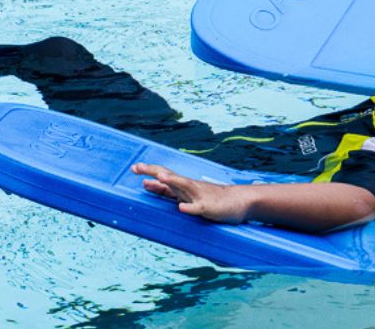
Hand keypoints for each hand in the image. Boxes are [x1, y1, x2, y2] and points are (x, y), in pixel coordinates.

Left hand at [132, 163, 251, 223]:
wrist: (240, 201)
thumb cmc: (211, 197)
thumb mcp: (186, 194)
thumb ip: (167, 190)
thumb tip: (147, 183)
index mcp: (183, 186)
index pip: (164, 177)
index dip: (149, 172)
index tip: (134, 168)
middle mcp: (189, 188)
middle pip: (170, 177)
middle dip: (154, 171)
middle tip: (137, 166)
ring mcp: (199, 196)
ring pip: (185, 187)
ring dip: (173, 182)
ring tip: (161, 177)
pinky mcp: (209, 207)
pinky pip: (199, 208)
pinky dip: (190, 208)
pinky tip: (182, 208)